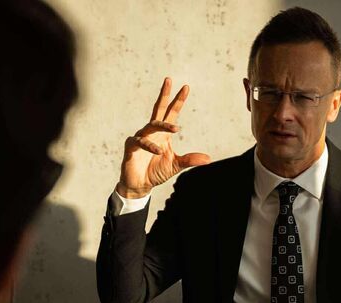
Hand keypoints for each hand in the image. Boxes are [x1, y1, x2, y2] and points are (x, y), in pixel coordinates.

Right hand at [116, 77, 210, 197]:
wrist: (140, 184)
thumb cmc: (156, 172)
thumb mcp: (176, 165)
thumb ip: (190, 160)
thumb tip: (209, 159)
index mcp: (163, 134)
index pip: (172, 113)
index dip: (178, 100)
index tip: (186, 87)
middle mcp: (152, 132)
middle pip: (159, 109)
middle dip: (164, 95)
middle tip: (169, 80)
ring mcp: (141, 137)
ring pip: (151, 125)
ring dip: (163, 126)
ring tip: (175, 130)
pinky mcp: (131, 146)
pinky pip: (141, 142)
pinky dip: (150, 146)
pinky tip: (158, 151)